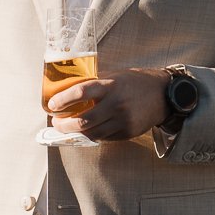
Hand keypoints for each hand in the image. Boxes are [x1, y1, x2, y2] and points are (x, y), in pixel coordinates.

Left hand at [47, 67, 169, 141]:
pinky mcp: (127, 132)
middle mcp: (116, 104)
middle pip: (83, 121)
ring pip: (92, 134)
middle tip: (56, 123)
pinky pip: (104, 138)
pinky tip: (86, 131)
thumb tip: (68, 90)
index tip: (52, 105)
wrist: (163, 95)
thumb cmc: (134, 83)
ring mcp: (122, 120)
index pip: (80, 93)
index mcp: (110, 86)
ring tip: (67, 129)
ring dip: (75, 134)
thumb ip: (95, 84)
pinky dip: (92, 135)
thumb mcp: (114, 77)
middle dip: (64, 125)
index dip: (62, 100)